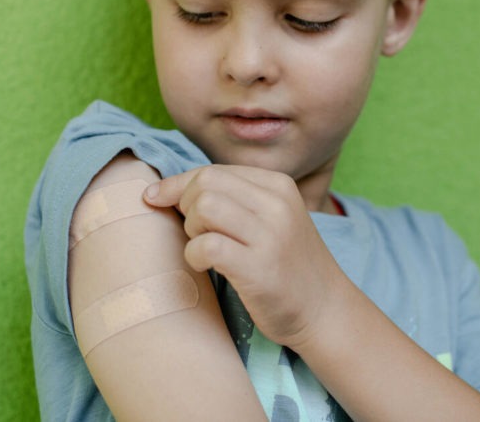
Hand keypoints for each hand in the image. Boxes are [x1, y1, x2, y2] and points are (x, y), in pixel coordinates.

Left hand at [143, 165, 344, 348]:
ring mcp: (270, 235)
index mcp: (278, 185)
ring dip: (191, 229)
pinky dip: (194, 255)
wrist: (325, 310)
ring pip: (204, 207)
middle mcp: (276, 204)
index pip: (214, 170)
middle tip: (194, 232)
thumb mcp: (272, 218)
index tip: (154, 196)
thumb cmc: (287, 265)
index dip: (177, 184)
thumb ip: (236, 199)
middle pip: (206, 183)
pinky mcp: (259, 267)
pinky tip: (206, 266)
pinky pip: (206, 246)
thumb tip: (171, 188)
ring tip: (204, 248)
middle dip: (184, 205)